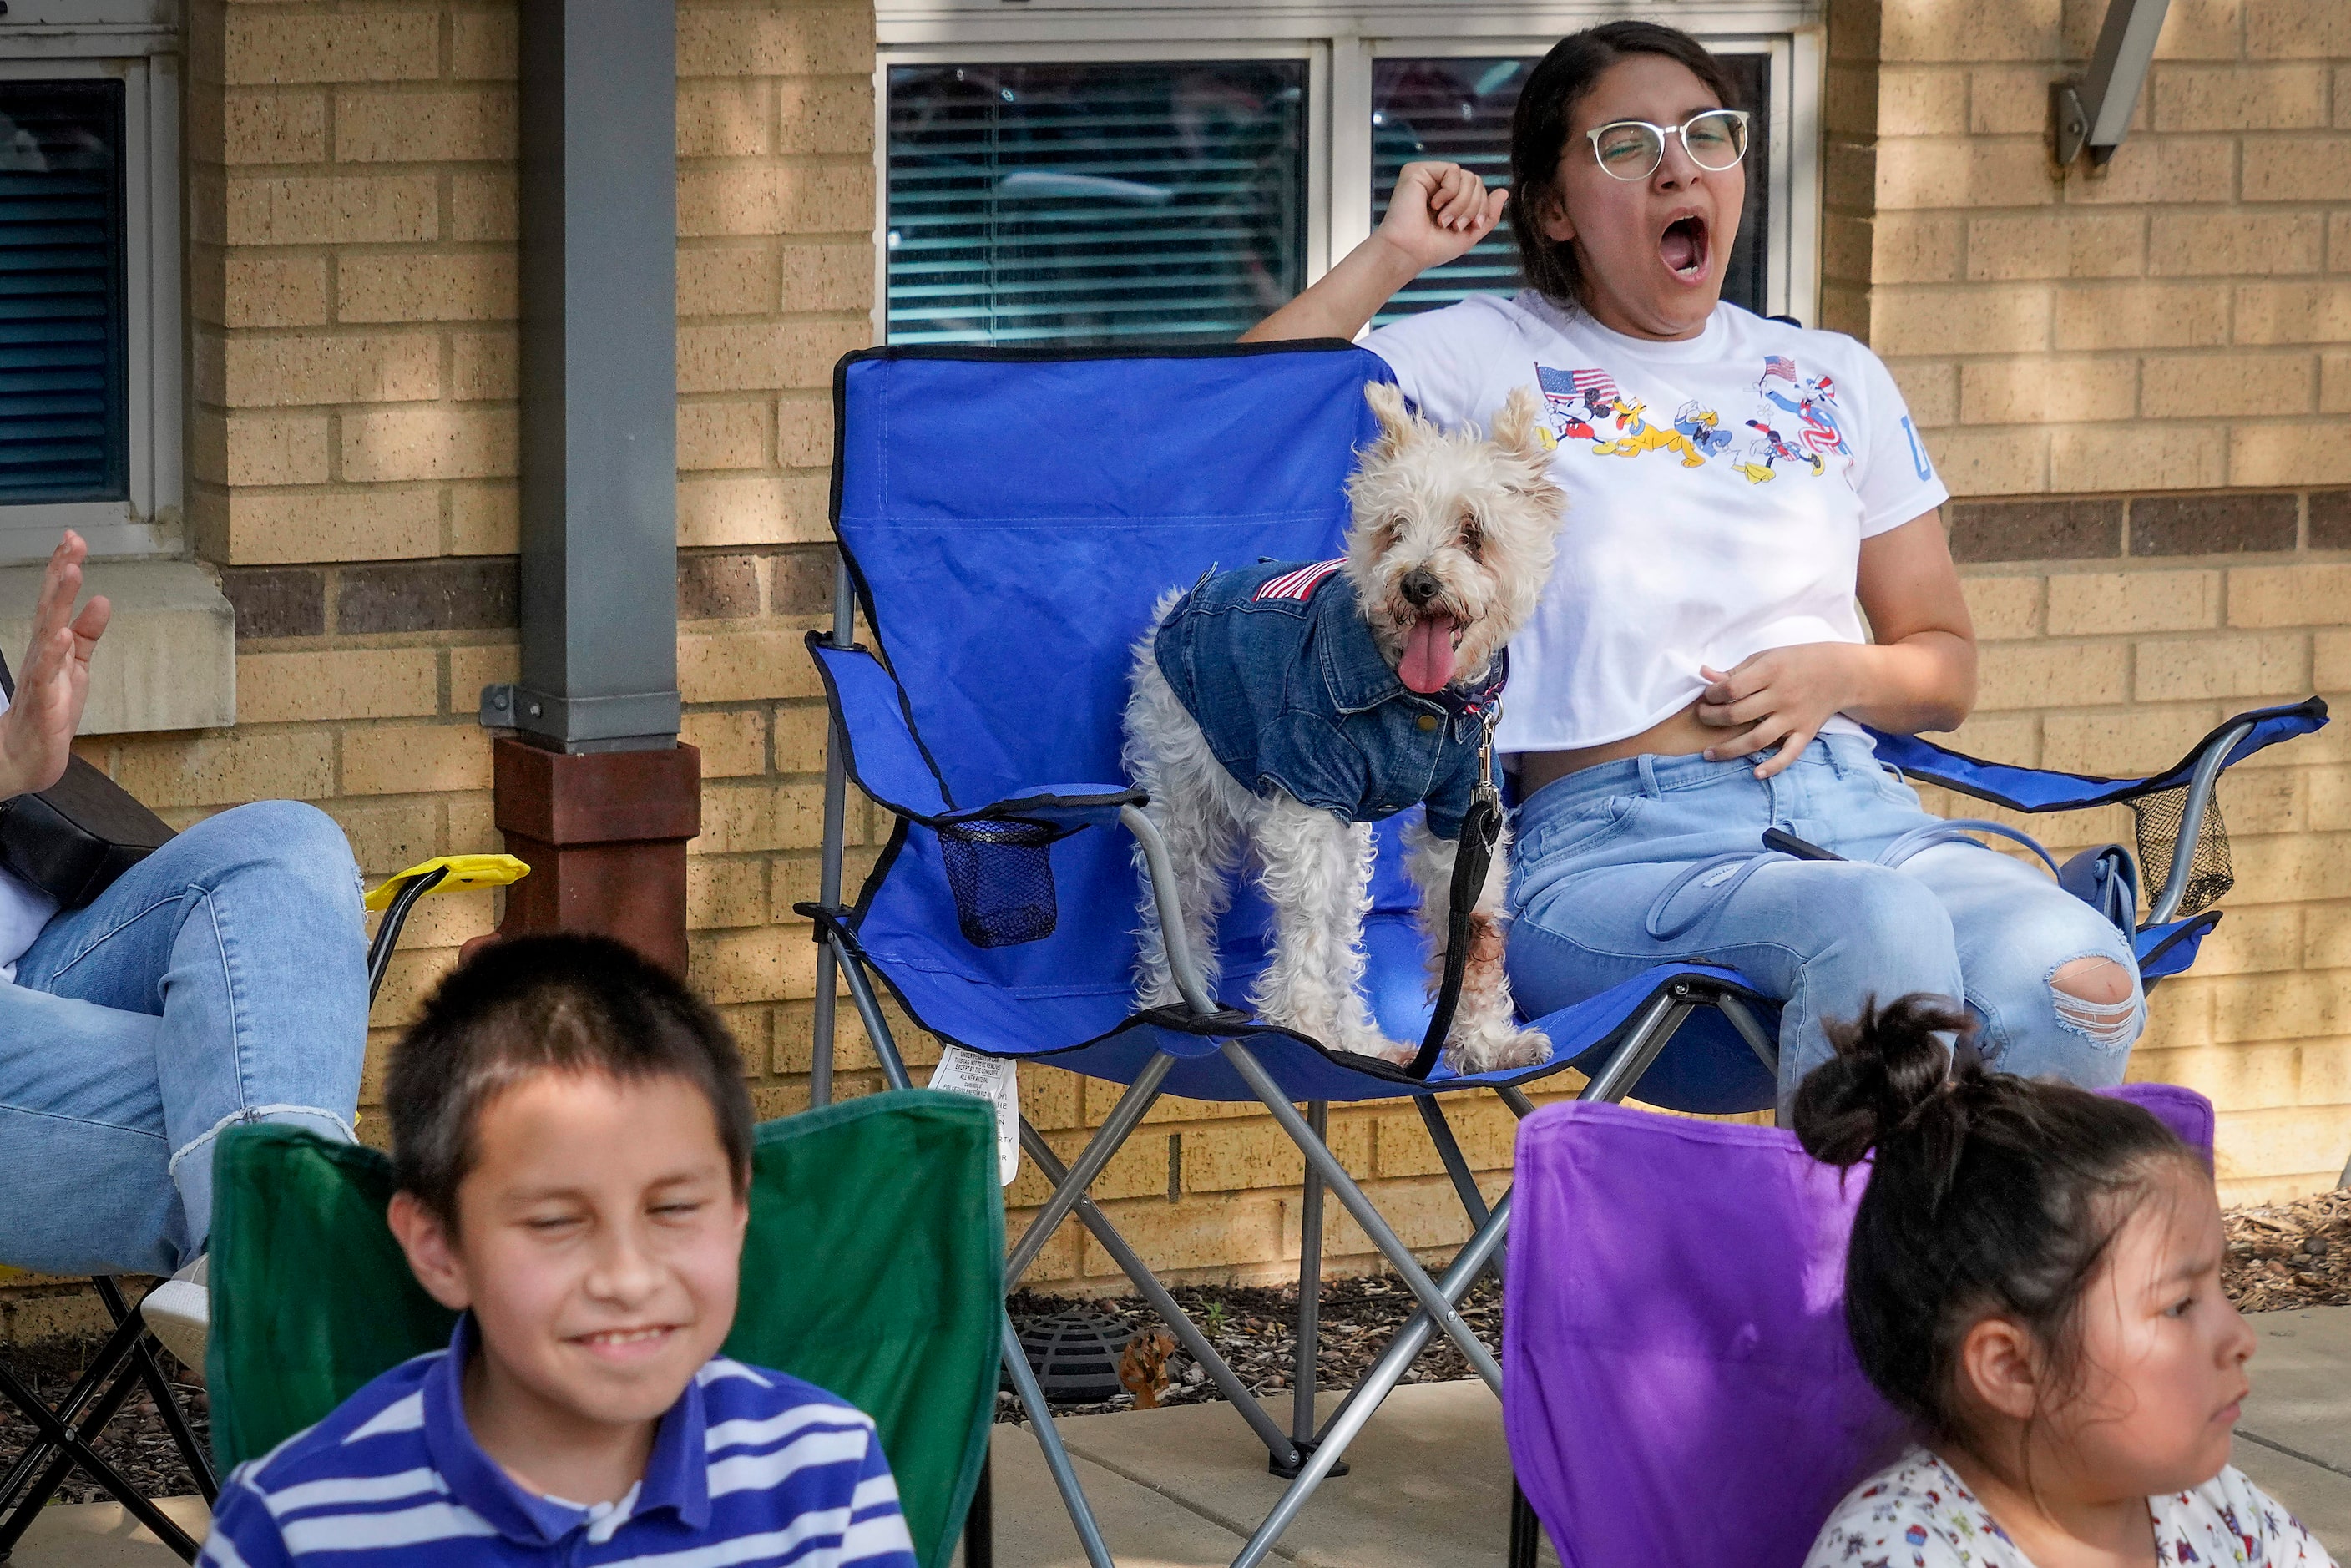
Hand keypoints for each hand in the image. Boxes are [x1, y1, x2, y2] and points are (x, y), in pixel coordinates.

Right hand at [0, 531, 109, 800]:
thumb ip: (87, 635)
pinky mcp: (43, 703)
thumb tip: (101, 600)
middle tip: (72, 541)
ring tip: (70, 572)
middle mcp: (41, 654)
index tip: (74, 537)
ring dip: (59, 602)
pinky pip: (47, 675)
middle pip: (50, 607)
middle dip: (60, 573)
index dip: (64, 569)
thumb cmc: (50, 710)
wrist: (26, 757)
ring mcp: (39, 677)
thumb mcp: (77, 667)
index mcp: (51, 645)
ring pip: (47, 633)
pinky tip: (62, 635)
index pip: (56, 601)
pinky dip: (54, 655)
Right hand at [1374, 162, 1508, 273]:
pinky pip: (1453, 170)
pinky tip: (1434, 205)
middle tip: (1453, 225)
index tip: (1468, 227)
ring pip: (1468, 176)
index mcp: (1450, 198)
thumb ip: (1489, 214)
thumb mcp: (1470, 233)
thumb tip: (1504, 191)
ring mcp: (1429, 177)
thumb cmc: (1432, 248)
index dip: (1481, 208)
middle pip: (1476, 181)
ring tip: (1443, 219)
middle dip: (1472, 207)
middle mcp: (1439, 185)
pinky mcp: (1419, 171)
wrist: (1409, 252)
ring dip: (1461, 203)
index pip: (1479, 190)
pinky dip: (1449, 192)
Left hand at [1695, 644, 1862, 779]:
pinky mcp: (1806, 733)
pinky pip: (1789, 754)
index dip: (1712, 695)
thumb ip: (1735, 670)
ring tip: (1709, 753)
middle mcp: (1782, 696)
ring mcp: (1794, 717)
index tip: (1707, 696)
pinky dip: (1773, 766)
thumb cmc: (1796, 662)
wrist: (1841, 672)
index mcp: (1770, 672)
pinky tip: (1755, 773)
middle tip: (1703, 718)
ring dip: (1729, 749)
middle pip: (1738, 714)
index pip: (1732, 688)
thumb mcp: (1766, 657)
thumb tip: (1705, 675)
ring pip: (1757, 738)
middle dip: (1712, 719)